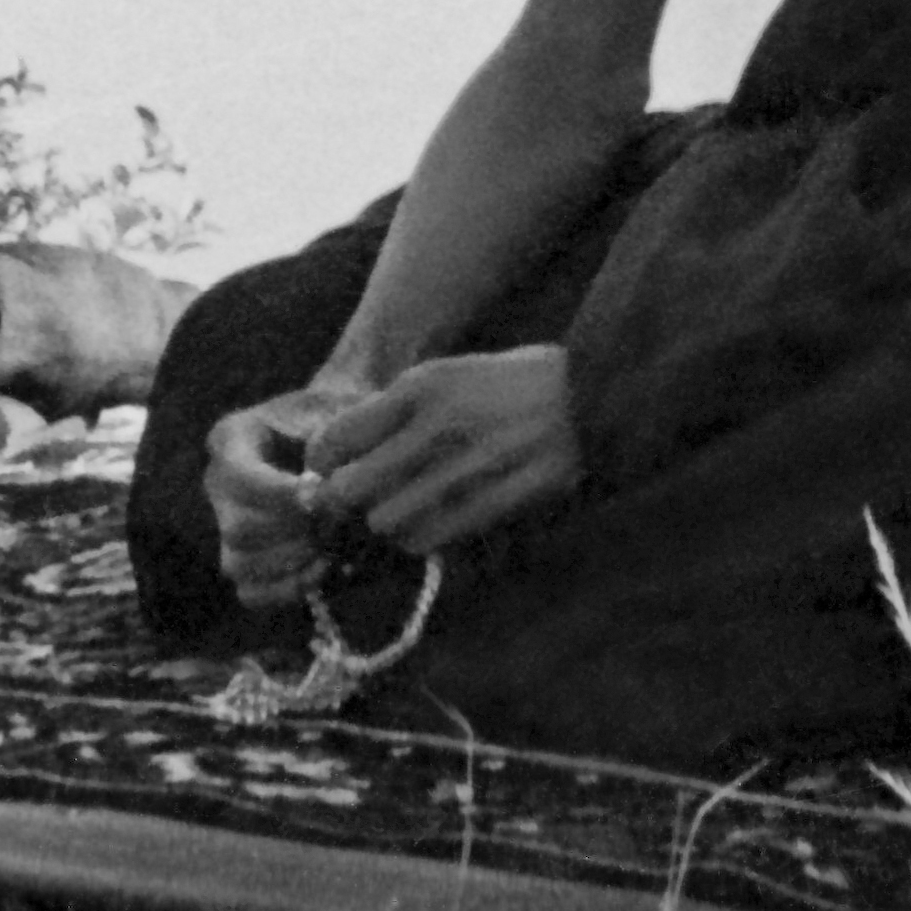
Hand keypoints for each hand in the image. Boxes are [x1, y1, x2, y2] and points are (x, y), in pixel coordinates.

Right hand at [203, 385, 349, 611]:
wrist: (337, 431)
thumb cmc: (334, 415)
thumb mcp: (331, 410)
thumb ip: (326, 445)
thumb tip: (321, 491)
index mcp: (231, 438)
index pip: (238, 475)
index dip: (279, 493)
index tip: (322, 494)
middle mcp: (218, 484)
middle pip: (237, 528)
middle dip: (291, 532)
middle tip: (333, 522)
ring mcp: (226, 524)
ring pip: (238, 564)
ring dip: (290, 562)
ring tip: (329, 546)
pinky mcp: (244, 557)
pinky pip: (250, 592)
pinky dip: (286, 590)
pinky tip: (322, 569)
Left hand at [312, 345, 582, 557]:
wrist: (590, 396)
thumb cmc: (510, 383)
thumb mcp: (449, 373)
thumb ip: (397, 410)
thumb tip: (341, 450)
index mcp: (422, 386)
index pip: (336, 437)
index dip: (321, 462)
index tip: (328, 468)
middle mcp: (439, 426)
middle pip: (352, 489)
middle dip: (346, 500)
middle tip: (357, 500)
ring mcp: (471, 467)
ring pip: (388, 521)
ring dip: (387, 522)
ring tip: (400, 512)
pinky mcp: (499, 500)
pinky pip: (432, 537)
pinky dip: (422, 537)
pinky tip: (433, 522)